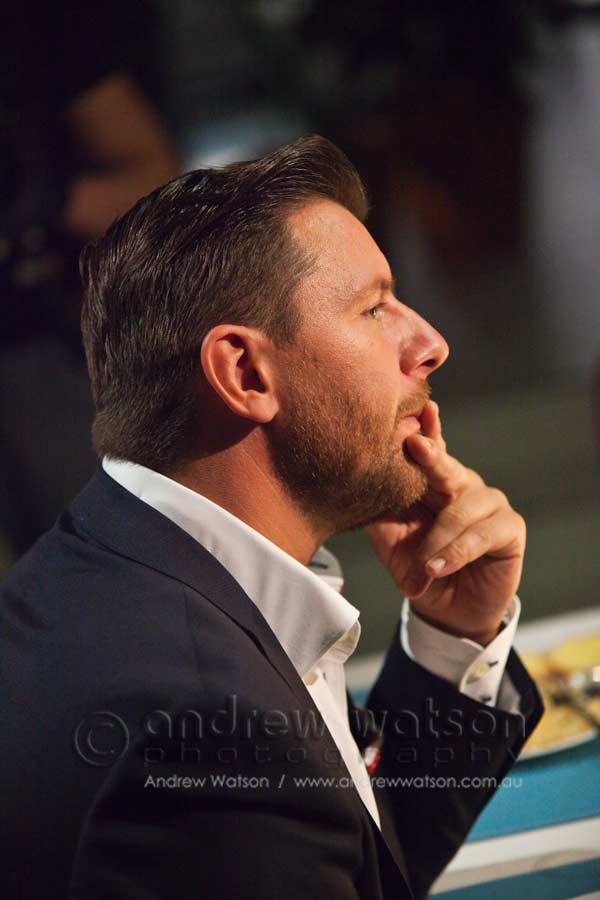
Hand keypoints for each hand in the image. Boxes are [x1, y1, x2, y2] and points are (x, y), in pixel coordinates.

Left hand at [367, 401, 524, 645]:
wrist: (447, 612)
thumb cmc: (418, 569)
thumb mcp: (391, 542)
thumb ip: (380, 513)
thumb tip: (358, 486)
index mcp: (435, 482)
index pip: (430, 450)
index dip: (426, 430)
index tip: (418, 412)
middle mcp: (463, 485)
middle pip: (447, 467)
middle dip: (432, 456)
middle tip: (415, 445)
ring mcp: (490, 504)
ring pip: (461, 510)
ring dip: (437, 541)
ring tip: (423, 566)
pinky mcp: (510, 528)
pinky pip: (482, 534)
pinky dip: (457, 552)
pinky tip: (439, 567)